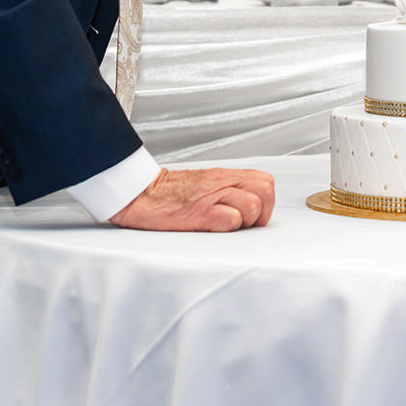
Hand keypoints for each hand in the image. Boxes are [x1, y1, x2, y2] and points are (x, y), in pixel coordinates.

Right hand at [110, 166, 274, 231]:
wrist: (139, 193)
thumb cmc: (169, 194)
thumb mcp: (205, 185)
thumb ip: (229, 191)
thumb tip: (251, 209)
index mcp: (225, 176)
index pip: (265, 182)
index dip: (264, 203)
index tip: (250, 217)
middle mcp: (221, 183)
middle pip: (266, 191)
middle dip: (261, 212)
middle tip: (243, 224)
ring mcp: (211, 197)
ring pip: (252, 205)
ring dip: (245, 222)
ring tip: (226, 227)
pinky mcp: (199, 213)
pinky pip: (229, 219)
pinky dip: (227, 227)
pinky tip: (214, 229)